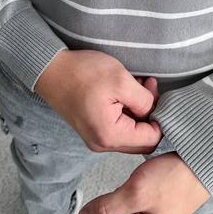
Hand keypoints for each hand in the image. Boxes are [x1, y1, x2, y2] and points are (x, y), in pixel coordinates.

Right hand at [34, 49, 162, 153]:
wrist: (51, 70)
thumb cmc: (84, 74)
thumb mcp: (122, 81)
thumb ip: (144, 100)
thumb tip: (154, 111)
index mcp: (111, 136)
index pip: (151, 139)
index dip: (161, 117)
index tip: (157, 94)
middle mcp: (103, 144)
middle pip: (142, 139)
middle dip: (151, 113)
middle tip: (149, 86)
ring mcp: (97, 138)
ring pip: (132, 131)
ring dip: (140, 109)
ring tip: (139, 84)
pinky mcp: (94, 128)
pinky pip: (120, 126)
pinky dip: (128, 110)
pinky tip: (127, 89)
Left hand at [77, 152, 210, 213]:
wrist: (202, 164)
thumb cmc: (176, 179)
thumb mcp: (135, 192)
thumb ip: (106, 208)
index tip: (106, 200)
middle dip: (109, 208)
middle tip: (123, 189)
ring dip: (119, 198)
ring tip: (134, 184)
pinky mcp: (153, 208)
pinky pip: (130, 205)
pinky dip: (129, 193)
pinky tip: (140, 182)